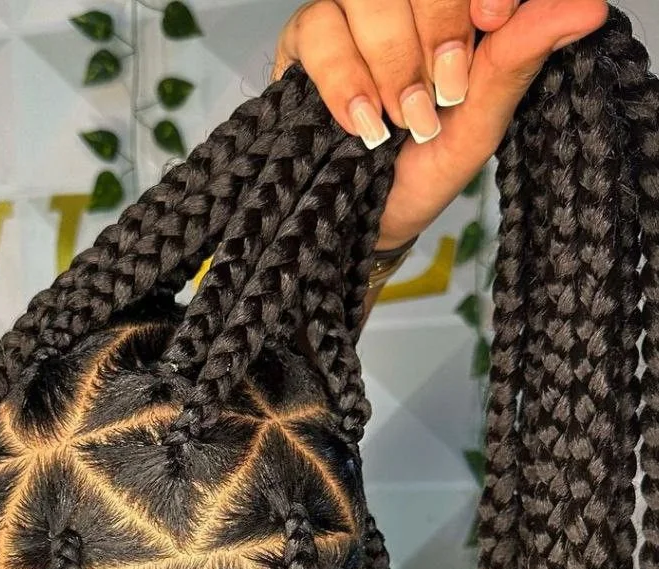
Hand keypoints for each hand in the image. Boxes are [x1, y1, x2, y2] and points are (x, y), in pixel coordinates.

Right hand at [274, 0, 608, 248]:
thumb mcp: (480, 125)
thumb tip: (588, 6)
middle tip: (444, 94)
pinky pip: (321, 29)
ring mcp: (353, 12)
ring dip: (392, 61)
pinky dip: (344, 77)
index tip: (493, 19)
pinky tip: (362, 120)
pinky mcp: (307, 37)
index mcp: (458, 6)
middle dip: (438, 28)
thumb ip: (520, 59)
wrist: (365, 220)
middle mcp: (405, 1)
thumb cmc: (425, 170)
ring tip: (402, 119)